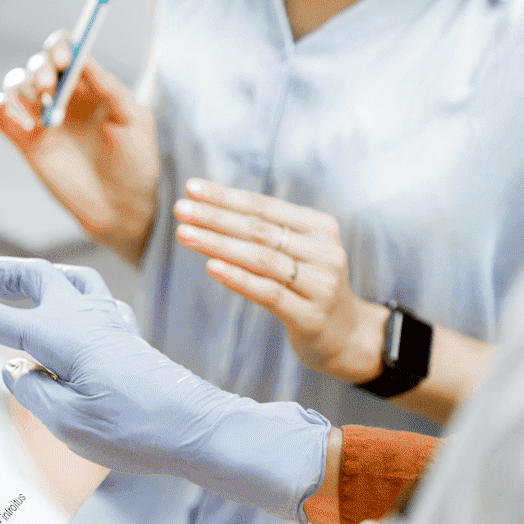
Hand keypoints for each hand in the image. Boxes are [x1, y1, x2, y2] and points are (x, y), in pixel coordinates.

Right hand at [0, 30, 159, 263]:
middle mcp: (64, 98)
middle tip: (50, 88)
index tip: (64, 59)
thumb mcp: (134, 121)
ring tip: (41, 108)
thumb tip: (86, 59)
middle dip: (40, 69)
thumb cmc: (137, 163)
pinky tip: (7, 113)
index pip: (67, 51)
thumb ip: (111, 89)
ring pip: (17, 85)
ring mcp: (43, 120)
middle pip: (38, 65)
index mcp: (90, 86)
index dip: (60, 47)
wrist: (123, 209)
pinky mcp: (27, 143)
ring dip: (22, 87)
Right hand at [0, 257, 328, 523]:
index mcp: (61, 335)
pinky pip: (94, 299)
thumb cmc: (134, 432)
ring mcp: (110, 321)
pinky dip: (70, 296)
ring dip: (33, 274)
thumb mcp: (68, 423)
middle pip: (32, 275)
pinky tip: (68, 313)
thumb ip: (33, 392)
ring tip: (10, 285)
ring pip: (66, 277)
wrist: (198, 430)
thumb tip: (17, 371)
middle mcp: (85, 316)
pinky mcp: (127, 335)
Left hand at [174, 179, 386, 383]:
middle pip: (260, 230)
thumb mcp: (297, 252)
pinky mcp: (311, 316)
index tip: (191, 188)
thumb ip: (265, 232)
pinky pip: (268, 293)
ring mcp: (321, 285)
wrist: (343, 335)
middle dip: (216, 217)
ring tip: (185, 234)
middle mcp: (325, 252)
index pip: (264, 206)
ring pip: (262, 259)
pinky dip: (238, 278)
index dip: (227, 196)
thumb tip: (209, 207)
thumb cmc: (308, 286)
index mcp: (320, 227)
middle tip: (180, 209)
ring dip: (219, 244)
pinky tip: (211, 267)